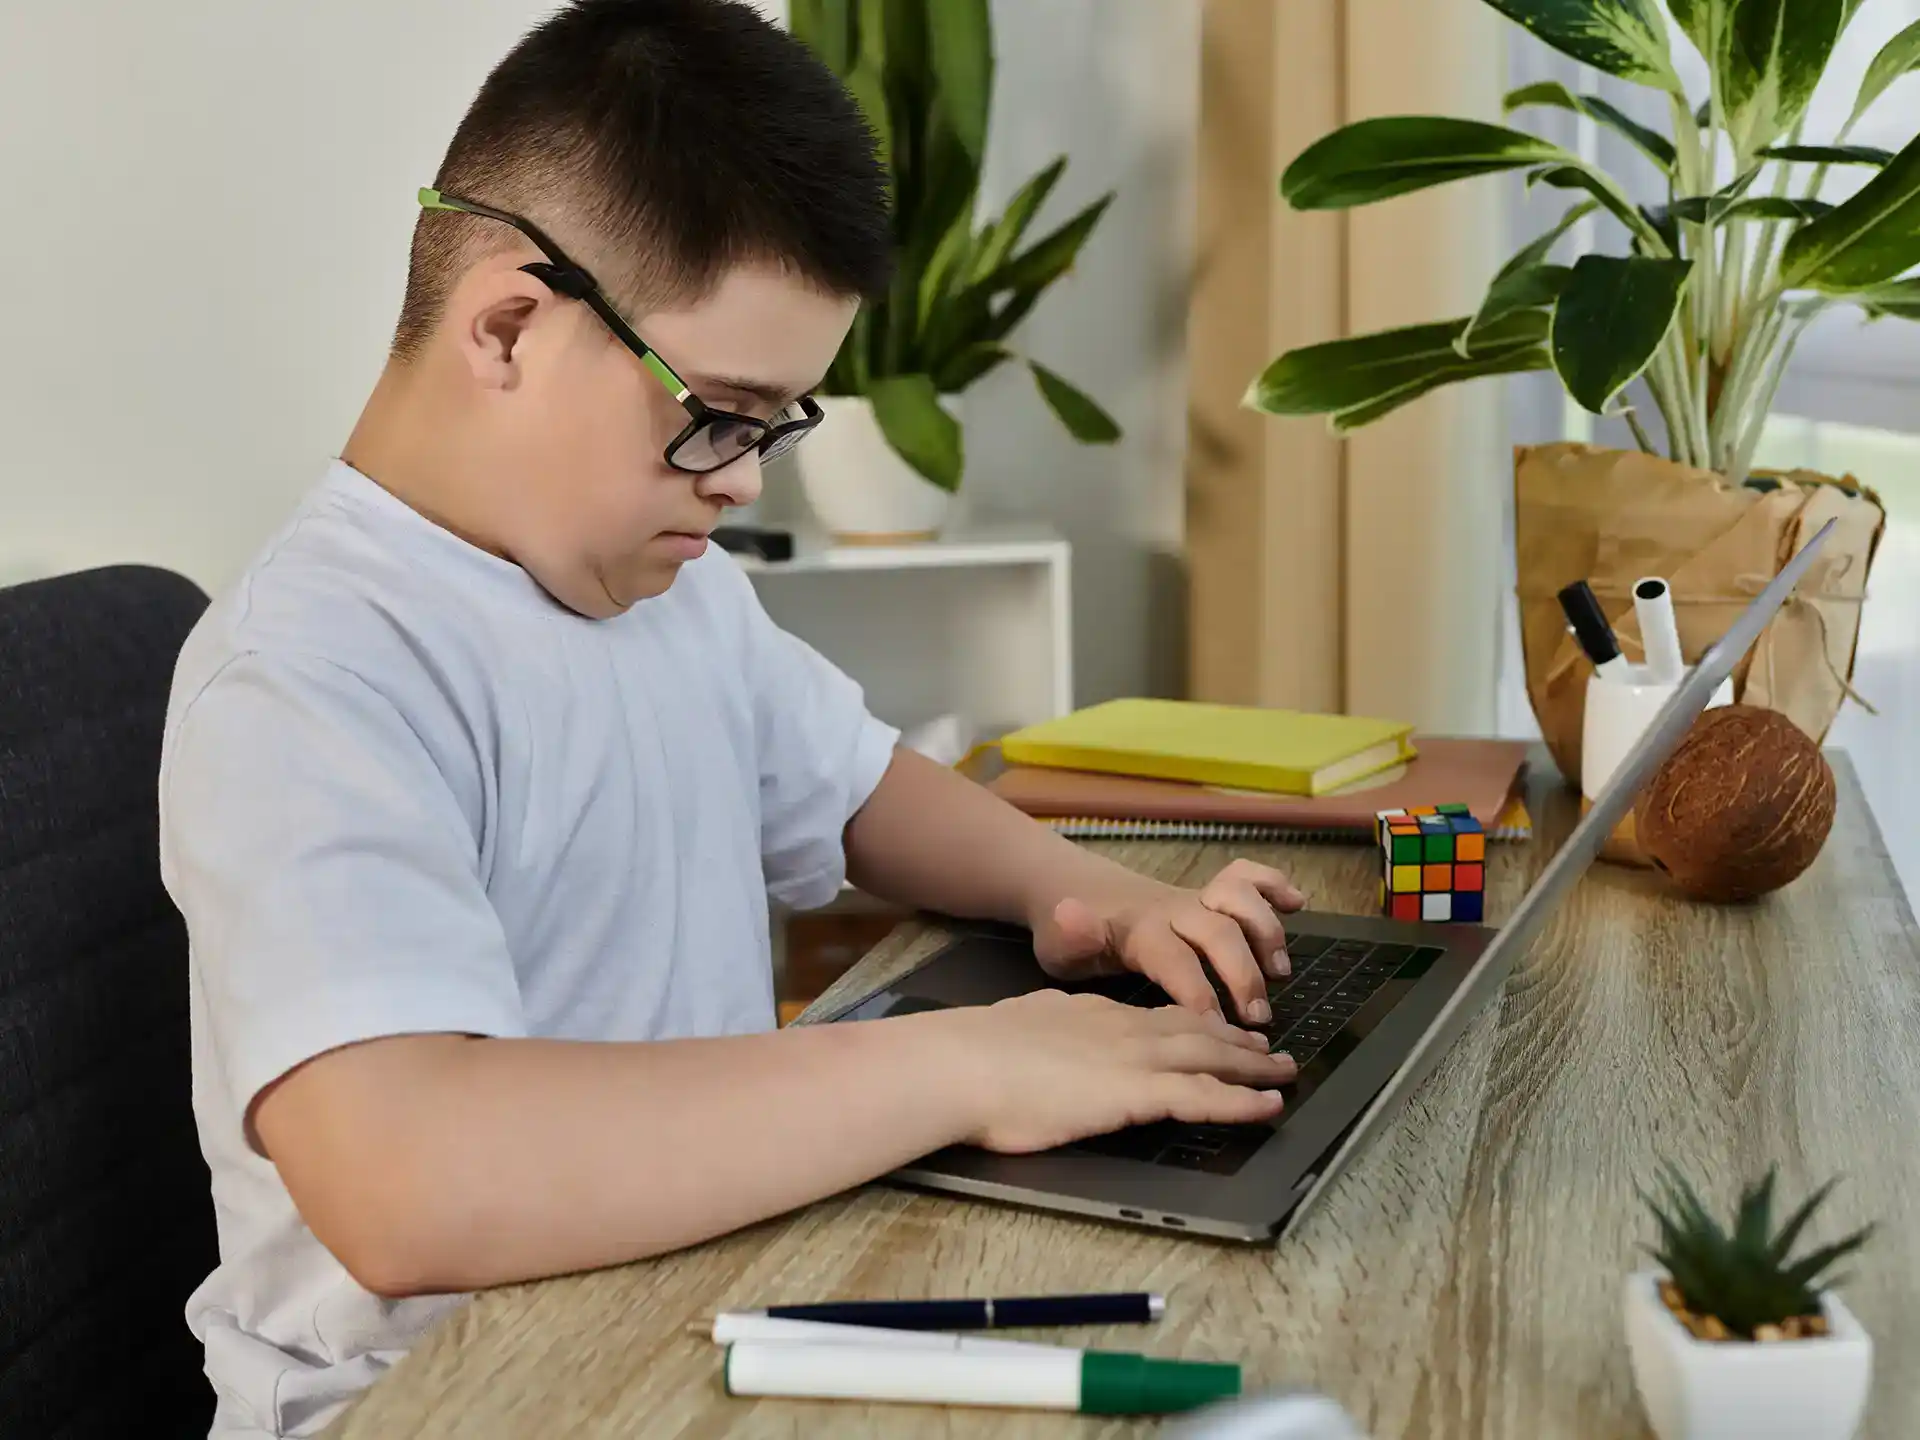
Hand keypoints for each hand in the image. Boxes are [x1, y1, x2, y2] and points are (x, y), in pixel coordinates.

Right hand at [939, 989, 1296, 1152]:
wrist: (963, 1064)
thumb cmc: (975, 1053)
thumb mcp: (1020, 1024)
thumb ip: (1046, 1028)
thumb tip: (1046, 1034)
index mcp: (1093, 1015)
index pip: (1155, 1018)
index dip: (1192, 1023)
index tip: (1215, 1027)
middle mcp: (1123, 1029)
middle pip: (1195, 1032)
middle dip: (1236, 1041)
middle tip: (1268, 1048)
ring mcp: (1134, 1059)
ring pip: (1210, 1058)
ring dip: (1252, 1067)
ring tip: (1283, 1072)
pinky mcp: (1137, 1093)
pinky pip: (1203, 1097)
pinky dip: (1241, 1102)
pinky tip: (1268, 1107)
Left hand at [1031, 859, 1306, 1027]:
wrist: (1073, 891)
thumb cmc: (1071, 937)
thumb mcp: (1059, 947)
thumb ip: (1073, 936)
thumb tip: (1071, 913)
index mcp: (1138, 930)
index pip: (1174, 959)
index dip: (1197, 992)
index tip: (1216, 1028)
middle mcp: (1173, 909)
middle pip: (1218, 931)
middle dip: (1243, 972)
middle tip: (1258, 1017)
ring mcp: (1195, 898)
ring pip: (1239, 899)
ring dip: (1266, 932)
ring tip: (1280, 972)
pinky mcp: (1209, 894)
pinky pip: (1247, 877)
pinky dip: (1275, 885)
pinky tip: (1297, 905)